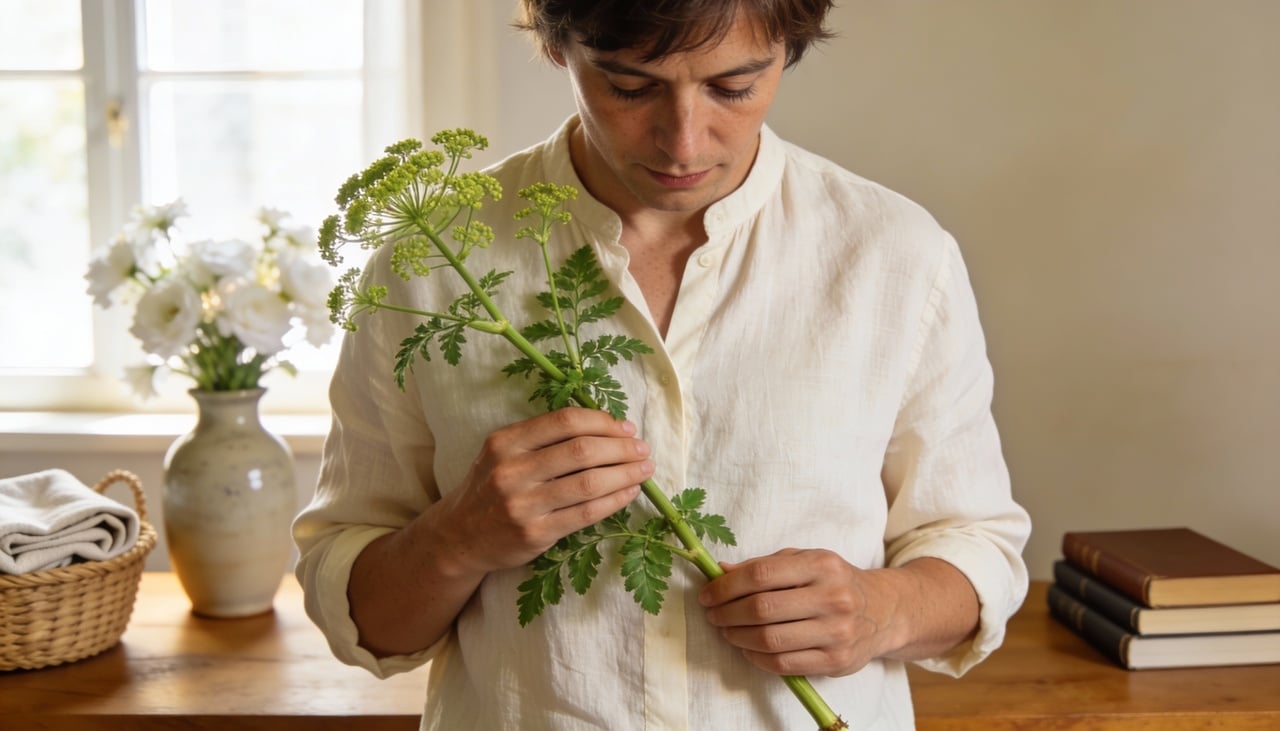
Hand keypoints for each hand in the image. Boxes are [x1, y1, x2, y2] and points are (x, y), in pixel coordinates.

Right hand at [435, 407, 653, 575]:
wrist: (459, 536)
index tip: (625, 428)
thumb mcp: (503, 453)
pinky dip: (615, 500)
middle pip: (581, 450)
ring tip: (644, 470)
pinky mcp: (535, 534)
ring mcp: (522, 504)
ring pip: (589, 482)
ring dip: (625, 474)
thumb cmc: (492, 488)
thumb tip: (608, 427)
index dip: (602, 421)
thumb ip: (543, 438)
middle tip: (643, 449)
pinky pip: (586, 513)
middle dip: (621, 448)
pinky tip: (629, 492)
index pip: (564, 421)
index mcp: (505, 442)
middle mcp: (511, 470)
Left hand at [698, 548, 899, 676]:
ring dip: (738, 637)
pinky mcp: (836, 661)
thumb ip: (764, 565)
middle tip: (713, 615)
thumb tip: (720, 570)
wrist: (884, 611)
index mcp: (822, 565)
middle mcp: (833, 597)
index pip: (761, 574)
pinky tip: (748, 648)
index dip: (727, 586)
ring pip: (770, 639)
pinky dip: (757, 658)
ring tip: (727, 631)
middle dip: (727, 613)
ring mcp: (837, 632)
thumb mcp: (805, 561)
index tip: (707, 594)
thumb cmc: (834, 581)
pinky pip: (784, 664)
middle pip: (762, 608)